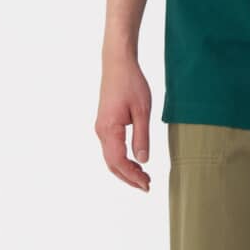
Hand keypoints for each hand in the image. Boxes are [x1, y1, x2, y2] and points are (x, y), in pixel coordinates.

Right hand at [94, 55, 151, 191]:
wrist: (117, 63)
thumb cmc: (131, 83)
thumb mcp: (142, 110)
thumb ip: (142, 137)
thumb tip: (143, 161)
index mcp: (109, 129)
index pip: (119, 162)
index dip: (132, 176)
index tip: (147, 184)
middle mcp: (101, 131)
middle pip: (112, 164)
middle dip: (128, 178)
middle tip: (146, 186)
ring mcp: (101, 127)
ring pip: (111, 157)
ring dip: (125, 170)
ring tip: (143, 177)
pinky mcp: (105, 123)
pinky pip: (111, 148)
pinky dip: (121, 159)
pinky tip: (134, 160)